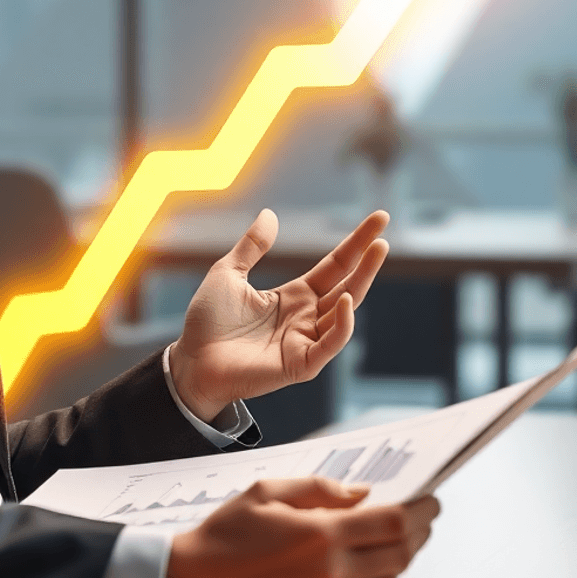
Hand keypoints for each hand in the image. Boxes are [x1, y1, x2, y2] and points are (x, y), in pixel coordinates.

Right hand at [164, 477, 439, 577]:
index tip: (431, 497)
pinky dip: (376, 576)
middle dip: (418, 531)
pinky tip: (369, 559)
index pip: (392, 523)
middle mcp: (331, 574)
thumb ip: (319, 489)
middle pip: (400, 554)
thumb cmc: (226, 531)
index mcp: (320, 535)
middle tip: (423, 514)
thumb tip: (363, 494)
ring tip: (400, 534)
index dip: (419, 509)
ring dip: (401, 556)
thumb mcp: (266, 491)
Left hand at [168, 210, 388, 420]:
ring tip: (375, 254)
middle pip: (347, 285)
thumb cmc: (207, 322)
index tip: (379, 219)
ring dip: (362, 284)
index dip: (356, 244)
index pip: (334, 266)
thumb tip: (270, 213)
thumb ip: (252, 246)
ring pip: (345, 311)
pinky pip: (330, 343)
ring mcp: (306, 340)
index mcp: (294, 296)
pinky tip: (346, 301)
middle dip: (367, 261)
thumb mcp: (228, 273)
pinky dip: (342, 324)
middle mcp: (306, 317)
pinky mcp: (300, 364)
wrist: (191, 361)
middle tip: (384, 237)